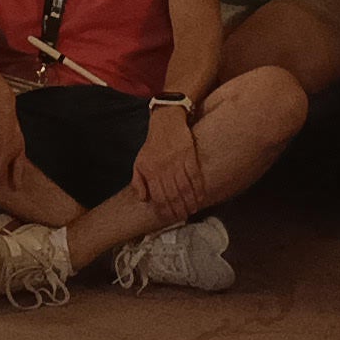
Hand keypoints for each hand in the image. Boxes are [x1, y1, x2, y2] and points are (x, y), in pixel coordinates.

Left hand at [130, 101, 206, 224]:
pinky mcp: (190, 156)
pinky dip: (198, 189)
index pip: (158, 197)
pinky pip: (195, 177)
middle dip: (178, 209)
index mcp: (151, 171)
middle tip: (183, 217)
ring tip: (192, 210)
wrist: (166, 122)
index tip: (170, 217)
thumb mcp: (139, 162)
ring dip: (189, 202)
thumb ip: (139, 182)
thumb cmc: (152, 144)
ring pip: (185, 188)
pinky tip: (200, 197)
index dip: (165, 210)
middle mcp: (164, 169)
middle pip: (173, 195)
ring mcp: (178, 163)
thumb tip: (144, 199)